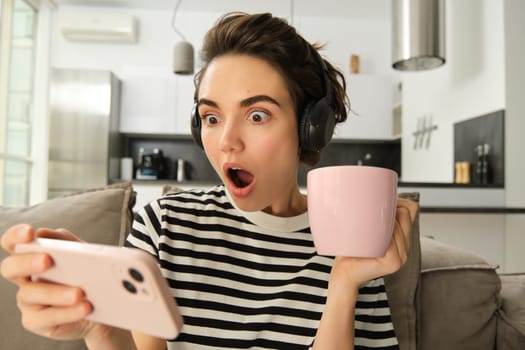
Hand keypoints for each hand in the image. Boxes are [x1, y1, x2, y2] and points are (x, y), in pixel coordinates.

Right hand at [0, 225, 97, 340]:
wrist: (103, 305)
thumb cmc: (87, 274)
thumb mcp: (82, 253)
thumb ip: (65, 241)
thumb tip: (44, 233)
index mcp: (32, 256)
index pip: (12, 243)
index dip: (15, 236)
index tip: (30, 232)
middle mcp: (24, 277)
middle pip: (10, 268)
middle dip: (27, 262)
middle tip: (47, 260)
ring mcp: (27, 300)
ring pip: (30, 294)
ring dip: (56, 292)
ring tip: (80, 293)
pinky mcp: (35, 321)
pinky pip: (46, 317)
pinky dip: (66, 312)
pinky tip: (84, 308)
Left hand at [329, 197, 418, 290]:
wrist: (343, 274)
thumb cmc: (350, 249)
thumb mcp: (366, 228)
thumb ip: (375, 216)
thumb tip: (375, 193)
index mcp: (402, 239)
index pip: (410, 208)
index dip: (395, 201)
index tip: (376, 205)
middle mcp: (406, 248)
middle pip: (404, 213)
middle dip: (386, 209)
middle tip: (363, 219)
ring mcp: (402, 257)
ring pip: (397, 225)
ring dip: (378, 223)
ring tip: (362, 233)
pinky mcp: (393, 263)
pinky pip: (390, 241)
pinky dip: (378, 237)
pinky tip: (366, 243)